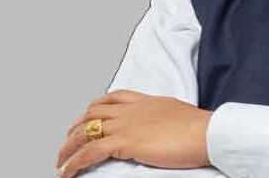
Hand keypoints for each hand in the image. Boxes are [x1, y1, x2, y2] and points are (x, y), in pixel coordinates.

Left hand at [56, 90, 212, 177]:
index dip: (96, 106)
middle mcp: (132, 109)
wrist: (206, 133)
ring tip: (62, 160)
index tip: (88, 116)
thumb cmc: (200, 127)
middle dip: (76, 127)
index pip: (114, 97)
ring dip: (68, 147)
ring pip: (85, 131)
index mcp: (146, 101)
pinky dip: (74, 162)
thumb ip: (161, 118)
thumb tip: (159, 128)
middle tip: (69, 142)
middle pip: (93, 113)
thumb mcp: (177, 115)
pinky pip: (89, 152)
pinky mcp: (124, 142)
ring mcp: (126, 124)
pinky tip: (67, 171)